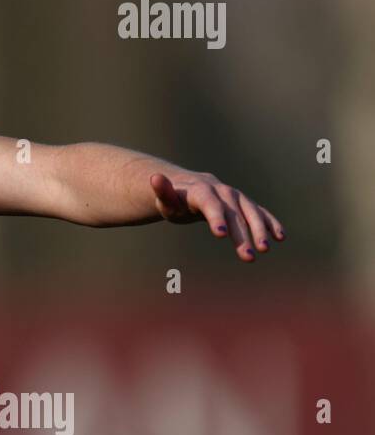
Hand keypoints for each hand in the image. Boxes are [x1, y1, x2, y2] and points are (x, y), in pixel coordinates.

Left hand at [149, 172, 284, 261]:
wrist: (189, 188)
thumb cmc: (174, 199)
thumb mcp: (165, 199)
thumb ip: (161, 191)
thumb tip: (154, 177)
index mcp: (201, 191)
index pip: (209, 204)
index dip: (215, 218)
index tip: (220, 234)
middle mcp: (222, 192)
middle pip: (233, 214)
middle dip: (241, 235)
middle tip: (247, 256)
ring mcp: (236, 197)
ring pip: (250, 213)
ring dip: (260, 230)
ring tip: (265, 249)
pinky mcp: (245, 204)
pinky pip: (260, 212)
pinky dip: (270, 222)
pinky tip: (280, 237)